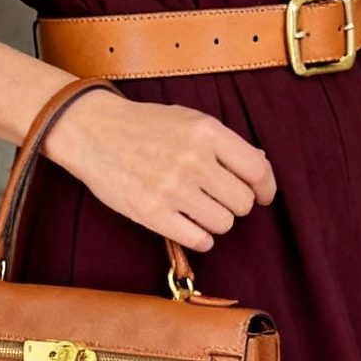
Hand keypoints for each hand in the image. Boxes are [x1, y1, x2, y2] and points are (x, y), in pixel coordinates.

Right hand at [44, 88, 275, 251]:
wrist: (94, 131)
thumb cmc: (146, 126)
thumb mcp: (190, 120)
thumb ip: (226, 143)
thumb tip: (261, 165)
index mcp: (207, 132)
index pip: (258, 170)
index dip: (266, 188)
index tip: (262, 195)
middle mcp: (193, 160)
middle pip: (243, 202)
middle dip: (237, 205)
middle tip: (221, 199)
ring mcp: (172, 188)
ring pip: (223, 223)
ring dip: (217, 221)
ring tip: (200, 210)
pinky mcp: (153, 213)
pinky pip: (198, 240)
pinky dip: (201, 238)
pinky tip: (190, 226)